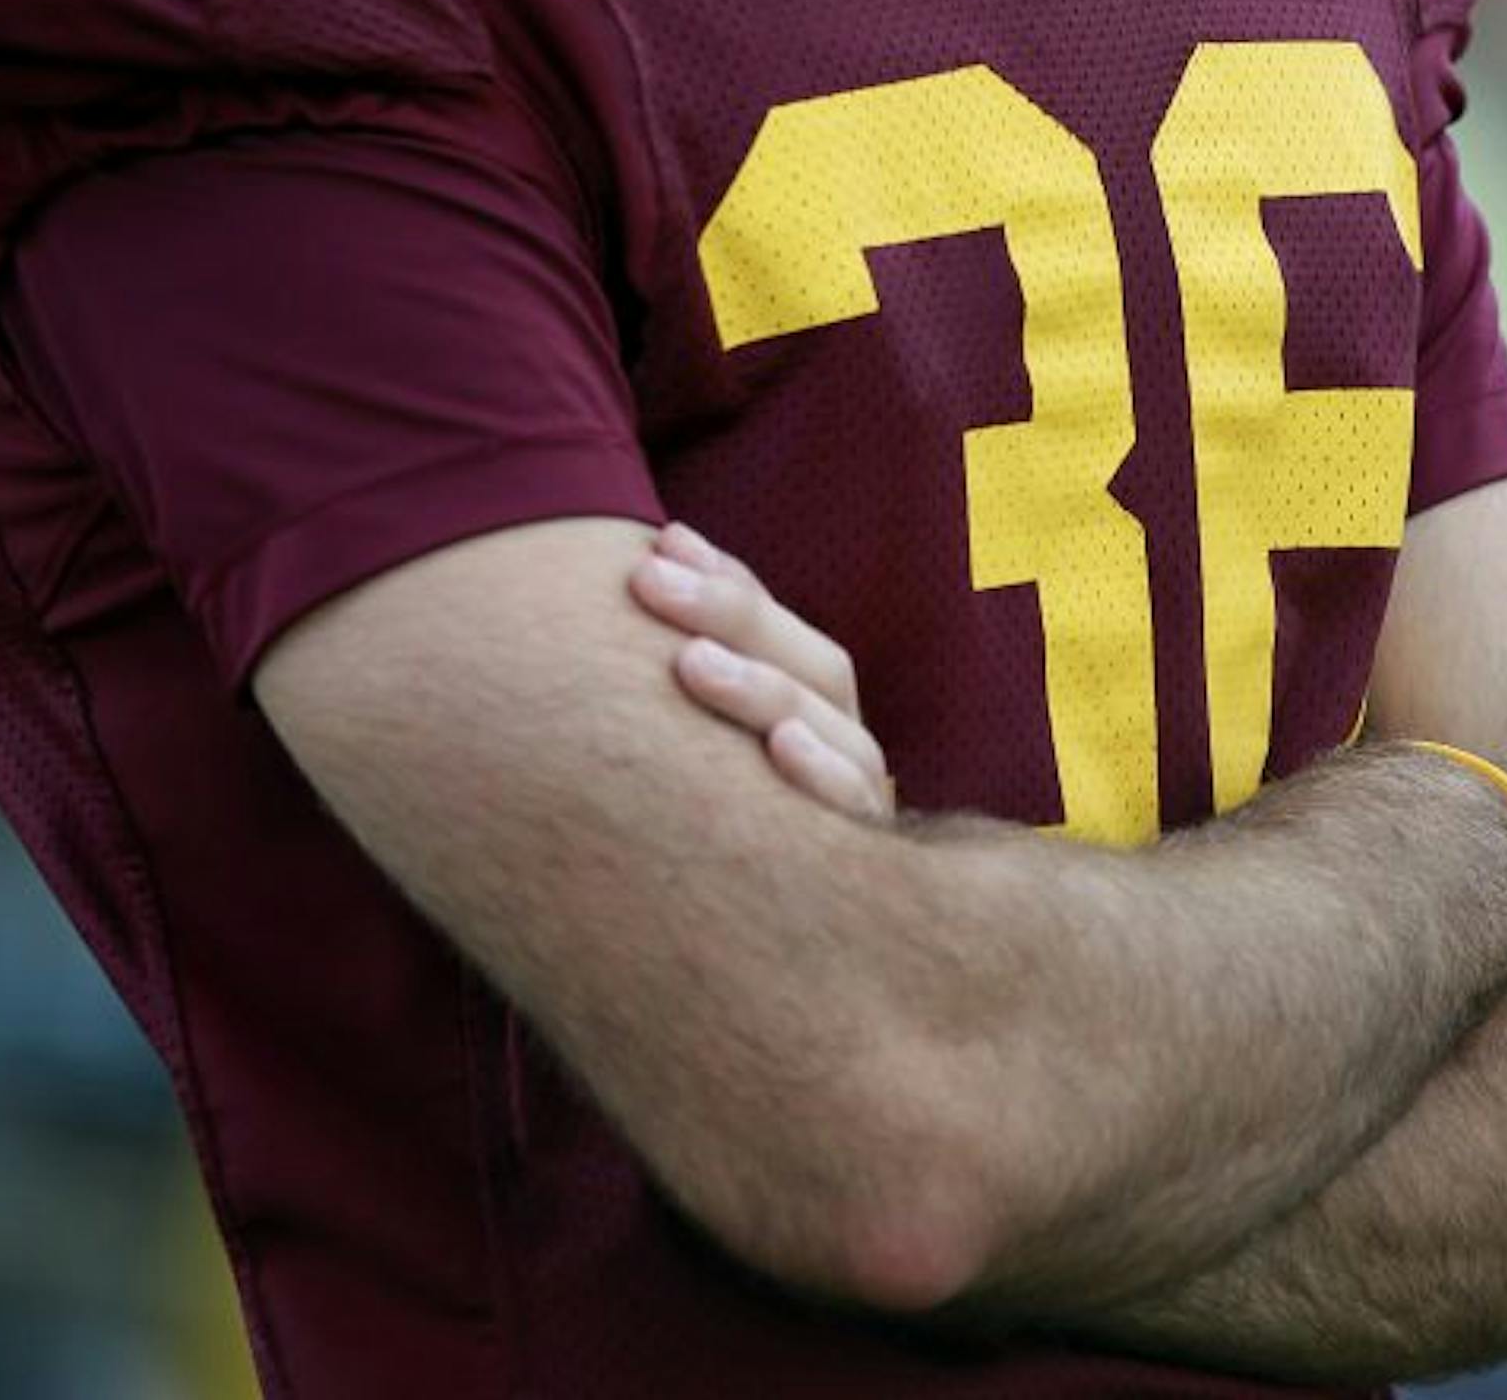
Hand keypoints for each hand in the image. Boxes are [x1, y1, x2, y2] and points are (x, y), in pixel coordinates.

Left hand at [628, 522, 895, 824]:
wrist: (769, 963)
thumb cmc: (704, 823)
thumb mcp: (694, 741)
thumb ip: (686, 660)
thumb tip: (653, 557)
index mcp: (810, 704)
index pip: (775, 627)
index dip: (725, 580)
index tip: (663, 542)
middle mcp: (842, 739)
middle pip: (813, 662)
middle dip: (731, 612)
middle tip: (648, 579)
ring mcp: (858, 793)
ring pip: (831, 724)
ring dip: (761, 686)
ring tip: (690, 660)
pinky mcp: (857, 849)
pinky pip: (852, 805)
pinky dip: (822, 773)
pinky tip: (781, 743)